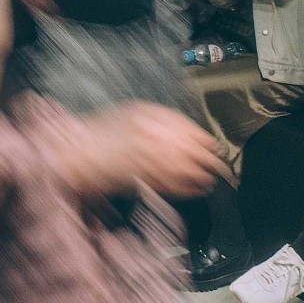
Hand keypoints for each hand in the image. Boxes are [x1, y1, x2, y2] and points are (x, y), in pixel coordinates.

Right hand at [76, 103, 224, 199]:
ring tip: (210, 178)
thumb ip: (164, 121)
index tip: (215, 148)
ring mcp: (158, 164)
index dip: (211, 143)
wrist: (83, 151)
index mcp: (159, 120)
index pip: (200, 135)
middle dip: (215, 162)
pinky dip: (194, 190)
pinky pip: (183, 190)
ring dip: (208, 178)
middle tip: (221, 166)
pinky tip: (196, 189)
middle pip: (205, 156)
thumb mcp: (135, 112)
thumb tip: (190, 134)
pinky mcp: (154, 183)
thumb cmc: (104, 130)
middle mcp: (163, 141)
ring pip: (198, 175)